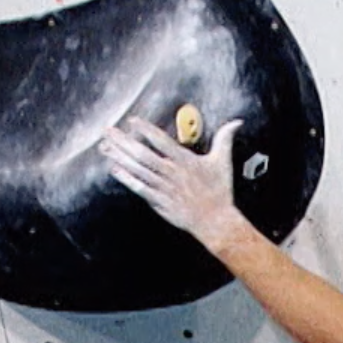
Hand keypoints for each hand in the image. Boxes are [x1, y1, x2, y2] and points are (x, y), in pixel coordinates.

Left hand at [99, 116, 249, 245]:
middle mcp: (171, 173)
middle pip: (142, 154)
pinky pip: (139, 188)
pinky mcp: (159, 201)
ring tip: (105, 147)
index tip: (132, 121)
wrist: (215, 222)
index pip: (161, 141)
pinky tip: (115, 169)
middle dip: (123, 141)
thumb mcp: (223, 162)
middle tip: (108, 131)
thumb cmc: (219, 191)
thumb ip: (225, 139)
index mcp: (185, 161)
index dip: (145, 130)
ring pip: (137, 169)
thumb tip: (236, 122)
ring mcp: (163, 188)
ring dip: (120, 157)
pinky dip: (126, 178)